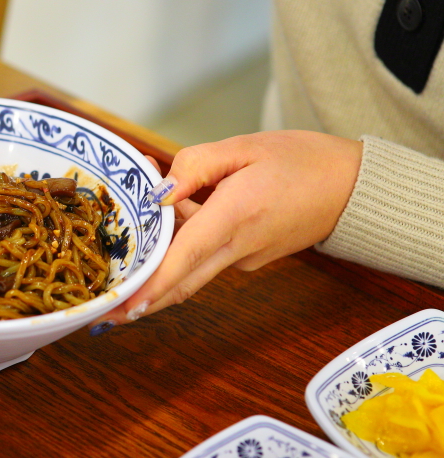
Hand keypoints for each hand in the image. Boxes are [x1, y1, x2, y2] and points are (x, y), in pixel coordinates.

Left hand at [91, 131, 362, 329]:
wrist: (353, 188)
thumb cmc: (301, 160)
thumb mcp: (244, 146)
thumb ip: (195, 164)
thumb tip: (158, 191)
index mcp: (236, 216)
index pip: (185, 257)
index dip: (152, 284)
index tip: (125, 306)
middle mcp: (238, 247)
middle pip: (181, 282)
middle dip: (143, 300)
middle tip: (105, 311)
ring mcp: (244, 259)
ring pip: (191, 270)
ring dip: (160, 261)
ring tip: (133, 229)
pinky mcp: (249, 259)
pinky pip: (207, 257)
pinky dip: (184, 244)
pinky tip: (175, 210)